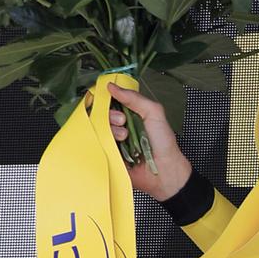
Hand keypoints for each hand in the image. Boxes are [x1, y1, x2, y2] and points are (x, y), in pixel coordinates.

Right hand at [107, 86, 193, 200]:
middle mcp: (119, 126)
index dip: (107, 99)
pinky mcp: (107, 154)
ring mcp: (112, 140)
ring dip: (110, 130)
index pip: (111, 101)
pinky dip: (100, 142)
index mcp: (130, 114)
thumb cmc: (163, 143)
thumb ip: (135, 98)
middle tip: (123, 121)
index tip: (108, 98)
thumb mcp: (154, 113)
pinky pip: (94, 144)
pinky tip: (113, 145)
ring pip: (97, 128)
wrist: (164, 171)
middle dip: (110, 115)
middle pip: (101, 114)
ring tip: (124, 137)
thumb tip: (112, 86)